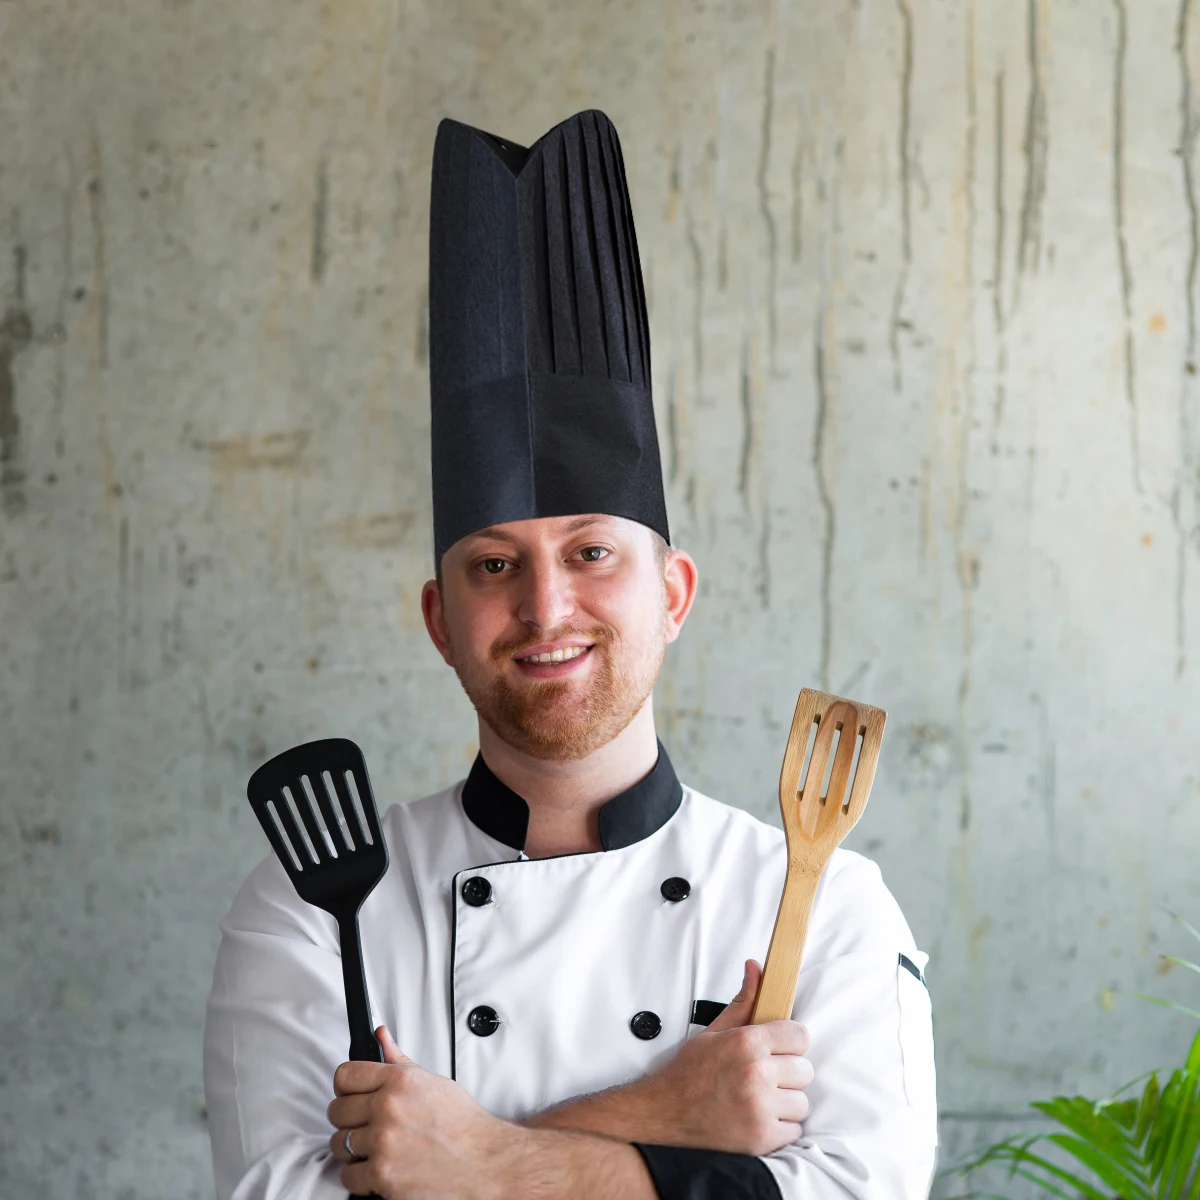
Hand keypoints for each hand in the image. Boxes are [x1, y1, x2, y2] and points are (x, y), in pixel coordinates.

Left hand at [327, 1025, 514, 1199]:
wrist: (483, 1161)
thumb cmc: (461, 1124)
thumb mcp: (432, 1082)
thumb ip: (399, 1060)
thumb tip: (381, 1036)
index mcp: (399, 1080)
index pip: (345, 1075)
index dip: (345, 1087)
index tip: (350, 1095)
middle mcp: (388, 1108)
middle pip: (336, 1111)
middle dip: (348, 1120)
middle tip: (365, 1125)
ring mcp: (383, 1142)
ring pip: (339, 1144)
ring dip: (353, 1150)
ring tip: (375, 1148)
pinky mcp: (382, 1174)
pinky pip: (348, 1176)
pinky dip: (359, 1176)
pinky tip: (379, 1168)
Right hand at [525, 959, 813, 1156]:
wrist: (664, 1113)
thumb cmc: (689, 1072)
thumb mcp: (714, 1031)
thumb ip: (743, 1001)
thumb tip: (756, 968)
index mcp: (747, 1042)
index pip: (800, 1035)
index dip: (790, 1043)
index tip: (779, 1050)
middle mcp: (756, 1073)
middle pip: (805, 1070)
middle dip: (787, 1074)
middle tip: (765, 1077)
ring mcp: (760, 1108)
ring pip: (801, 1103)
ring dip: (785, 1104)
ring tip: (760, 1100)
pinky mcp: (761, 1138)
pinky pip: (794, 1130)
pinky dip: (779, 1129)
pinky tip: (757, 1119)